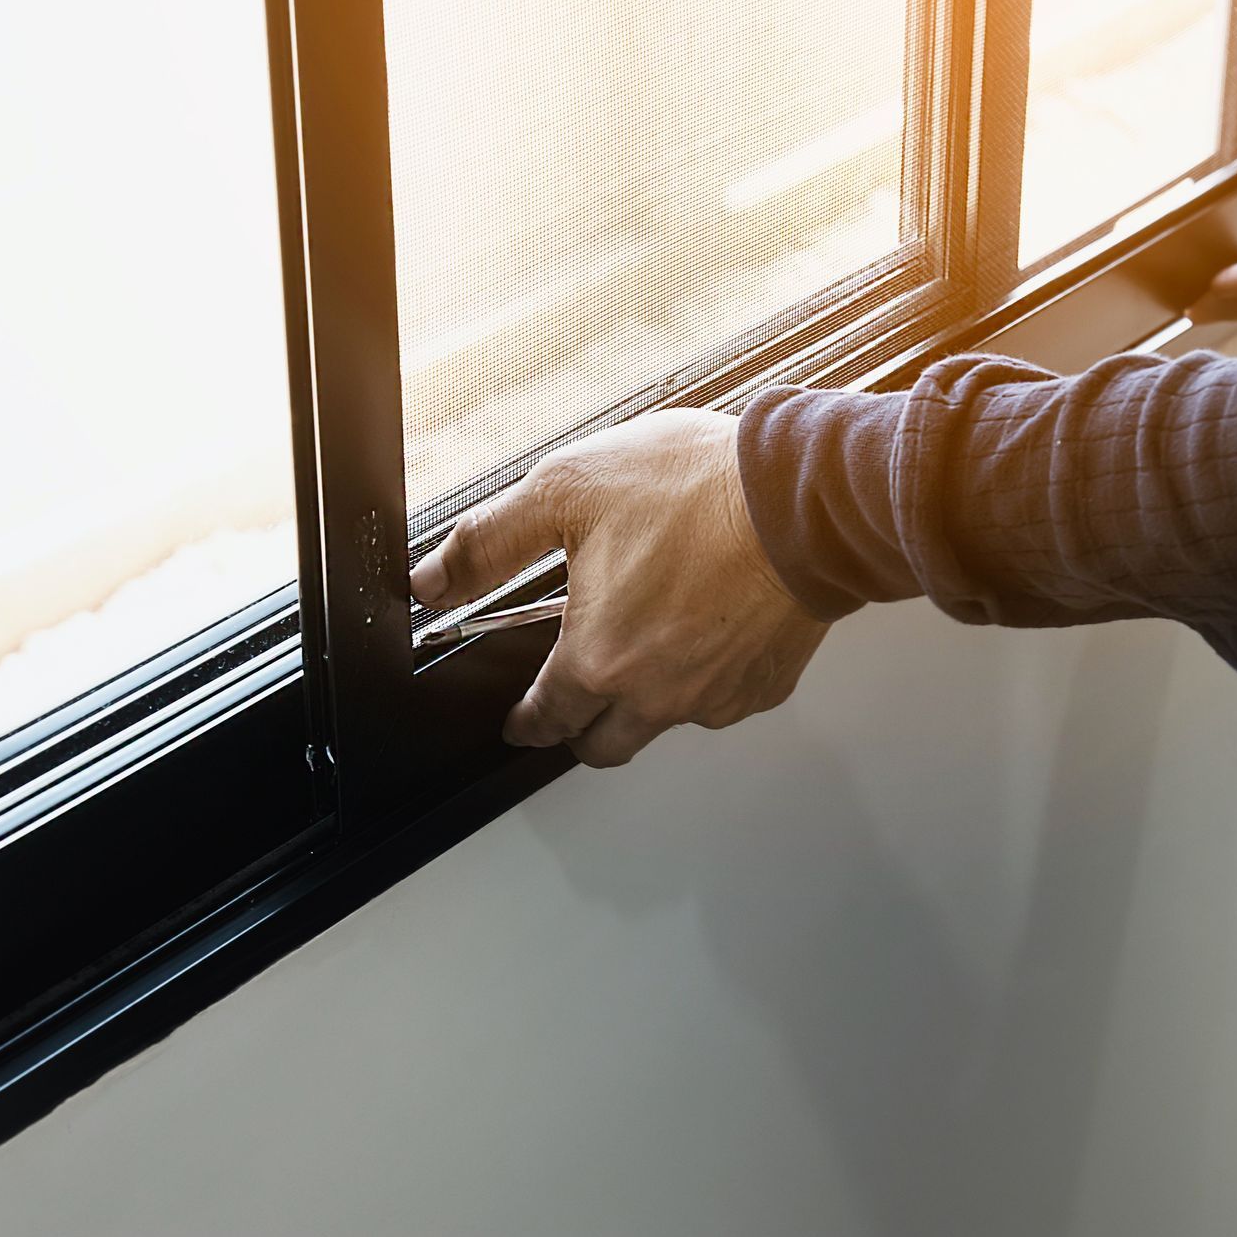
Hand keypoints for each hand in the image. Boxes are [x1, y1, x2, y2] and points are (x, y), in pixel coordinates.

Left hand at [409, 409, 828, 767]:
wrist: (805, 499)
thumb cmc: (697, 491)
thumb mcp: (566, 492)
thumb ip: (489, 542)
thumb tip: (432, 580)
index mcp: (600, 660)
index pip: (547, 718)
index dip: (526, 723)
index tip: (520, 723)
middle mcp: (658, 695)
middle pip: (604, 746)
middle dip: (579, 731)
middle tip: (572, 706)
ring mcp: (718, 696)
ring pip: (666, 722)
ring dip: (645, 701)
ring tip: (644, 647)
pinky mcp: (767, 684)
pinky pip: (722, 698)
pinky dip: (705, 677)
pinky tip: (705, 629)